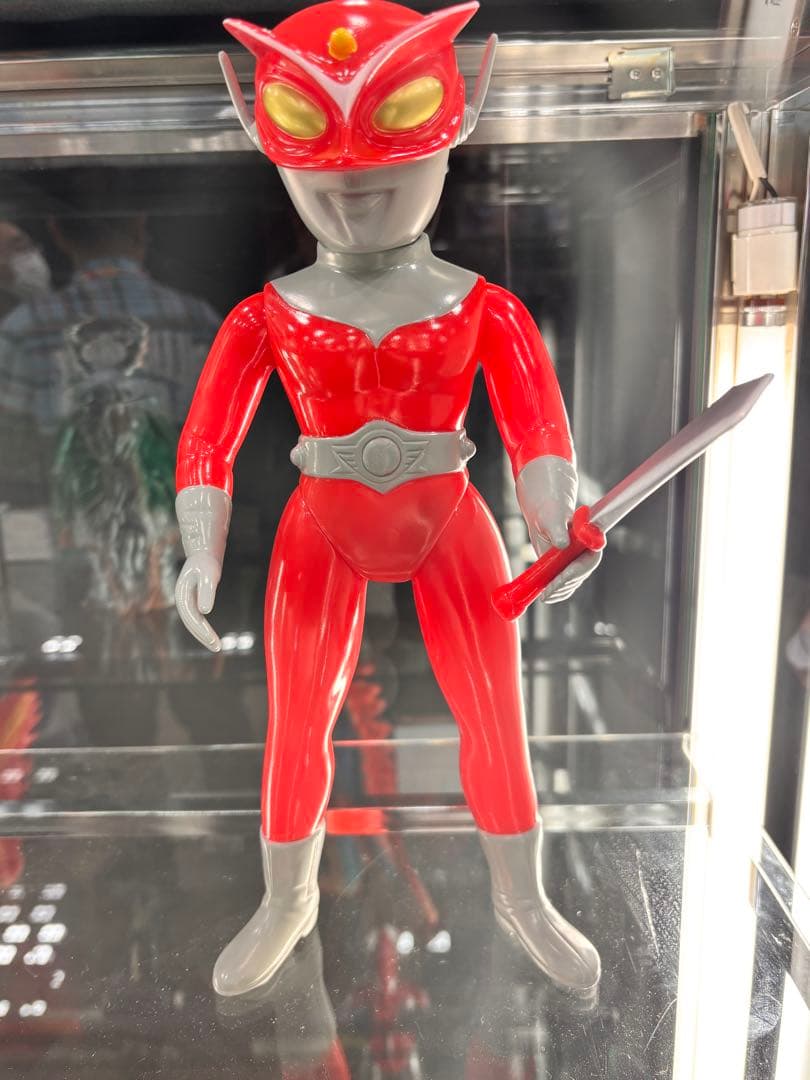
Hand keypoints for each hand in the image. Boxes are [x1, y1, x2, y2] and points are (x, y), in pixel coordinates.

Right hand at [175, 551, 221, 651]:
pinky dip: (203, 627)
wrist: (203, 550)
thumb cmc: (207, 561)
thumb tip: (205, 611)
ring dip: (203, 634)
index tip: (215, 642)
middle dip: (203, 636)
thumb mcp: (209, 575)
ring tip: (216, 645)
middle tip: (217, 647)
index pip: (192, 619)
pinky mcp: (193, 599)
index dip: (203, 632)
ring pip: (193, 622)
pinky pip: (196, 617)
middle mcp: (182, 600)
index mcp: (182, 596)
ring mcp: (186, 600)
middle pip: (191, 624)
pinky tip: (211, 634)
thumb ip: (206, 592)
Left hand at [516, 455, 601, 603]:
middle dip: (563, 586)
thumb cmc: (551, 511)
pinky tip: (546, 596)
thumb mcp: (553, 518)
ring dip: (559, 591)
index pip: (587, 562)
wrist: (547, 514)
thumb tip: (562, 544)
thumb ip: (558, 529)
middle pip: (579, 576)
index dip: (574, 573)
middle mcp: (585, 553)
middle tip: (547, 594)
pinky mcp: (567, 568)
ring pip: (572, 583)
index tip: (559, 580)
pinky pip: (565, 584)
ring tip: (545, 596)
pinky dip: (556, 591)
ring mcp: (577, 562)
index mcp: (589, 539)